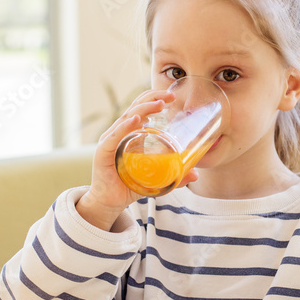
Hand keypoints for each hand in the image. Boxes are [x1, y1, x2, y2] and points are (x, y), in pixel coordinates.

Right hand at [78, 89, 197, 229]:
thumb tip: (196, 175)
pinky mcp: (103, 152)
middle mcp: (118, 133)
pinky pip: (114, 136)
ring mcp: (109, 141)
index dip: (155, 99)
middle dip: (153, 99)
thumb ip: (174, 176)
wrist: (109, 203)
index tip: (172, 96)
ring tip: (159, 104)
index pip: (141, 109)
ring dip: (143, 109)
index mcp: (129, 133)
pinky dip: (125, 127)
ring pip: (126, 118)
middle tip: (171, 96)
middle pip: (135, 109)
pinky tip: (136, 120)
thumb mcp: (155, 178)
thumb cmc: (128, 186)